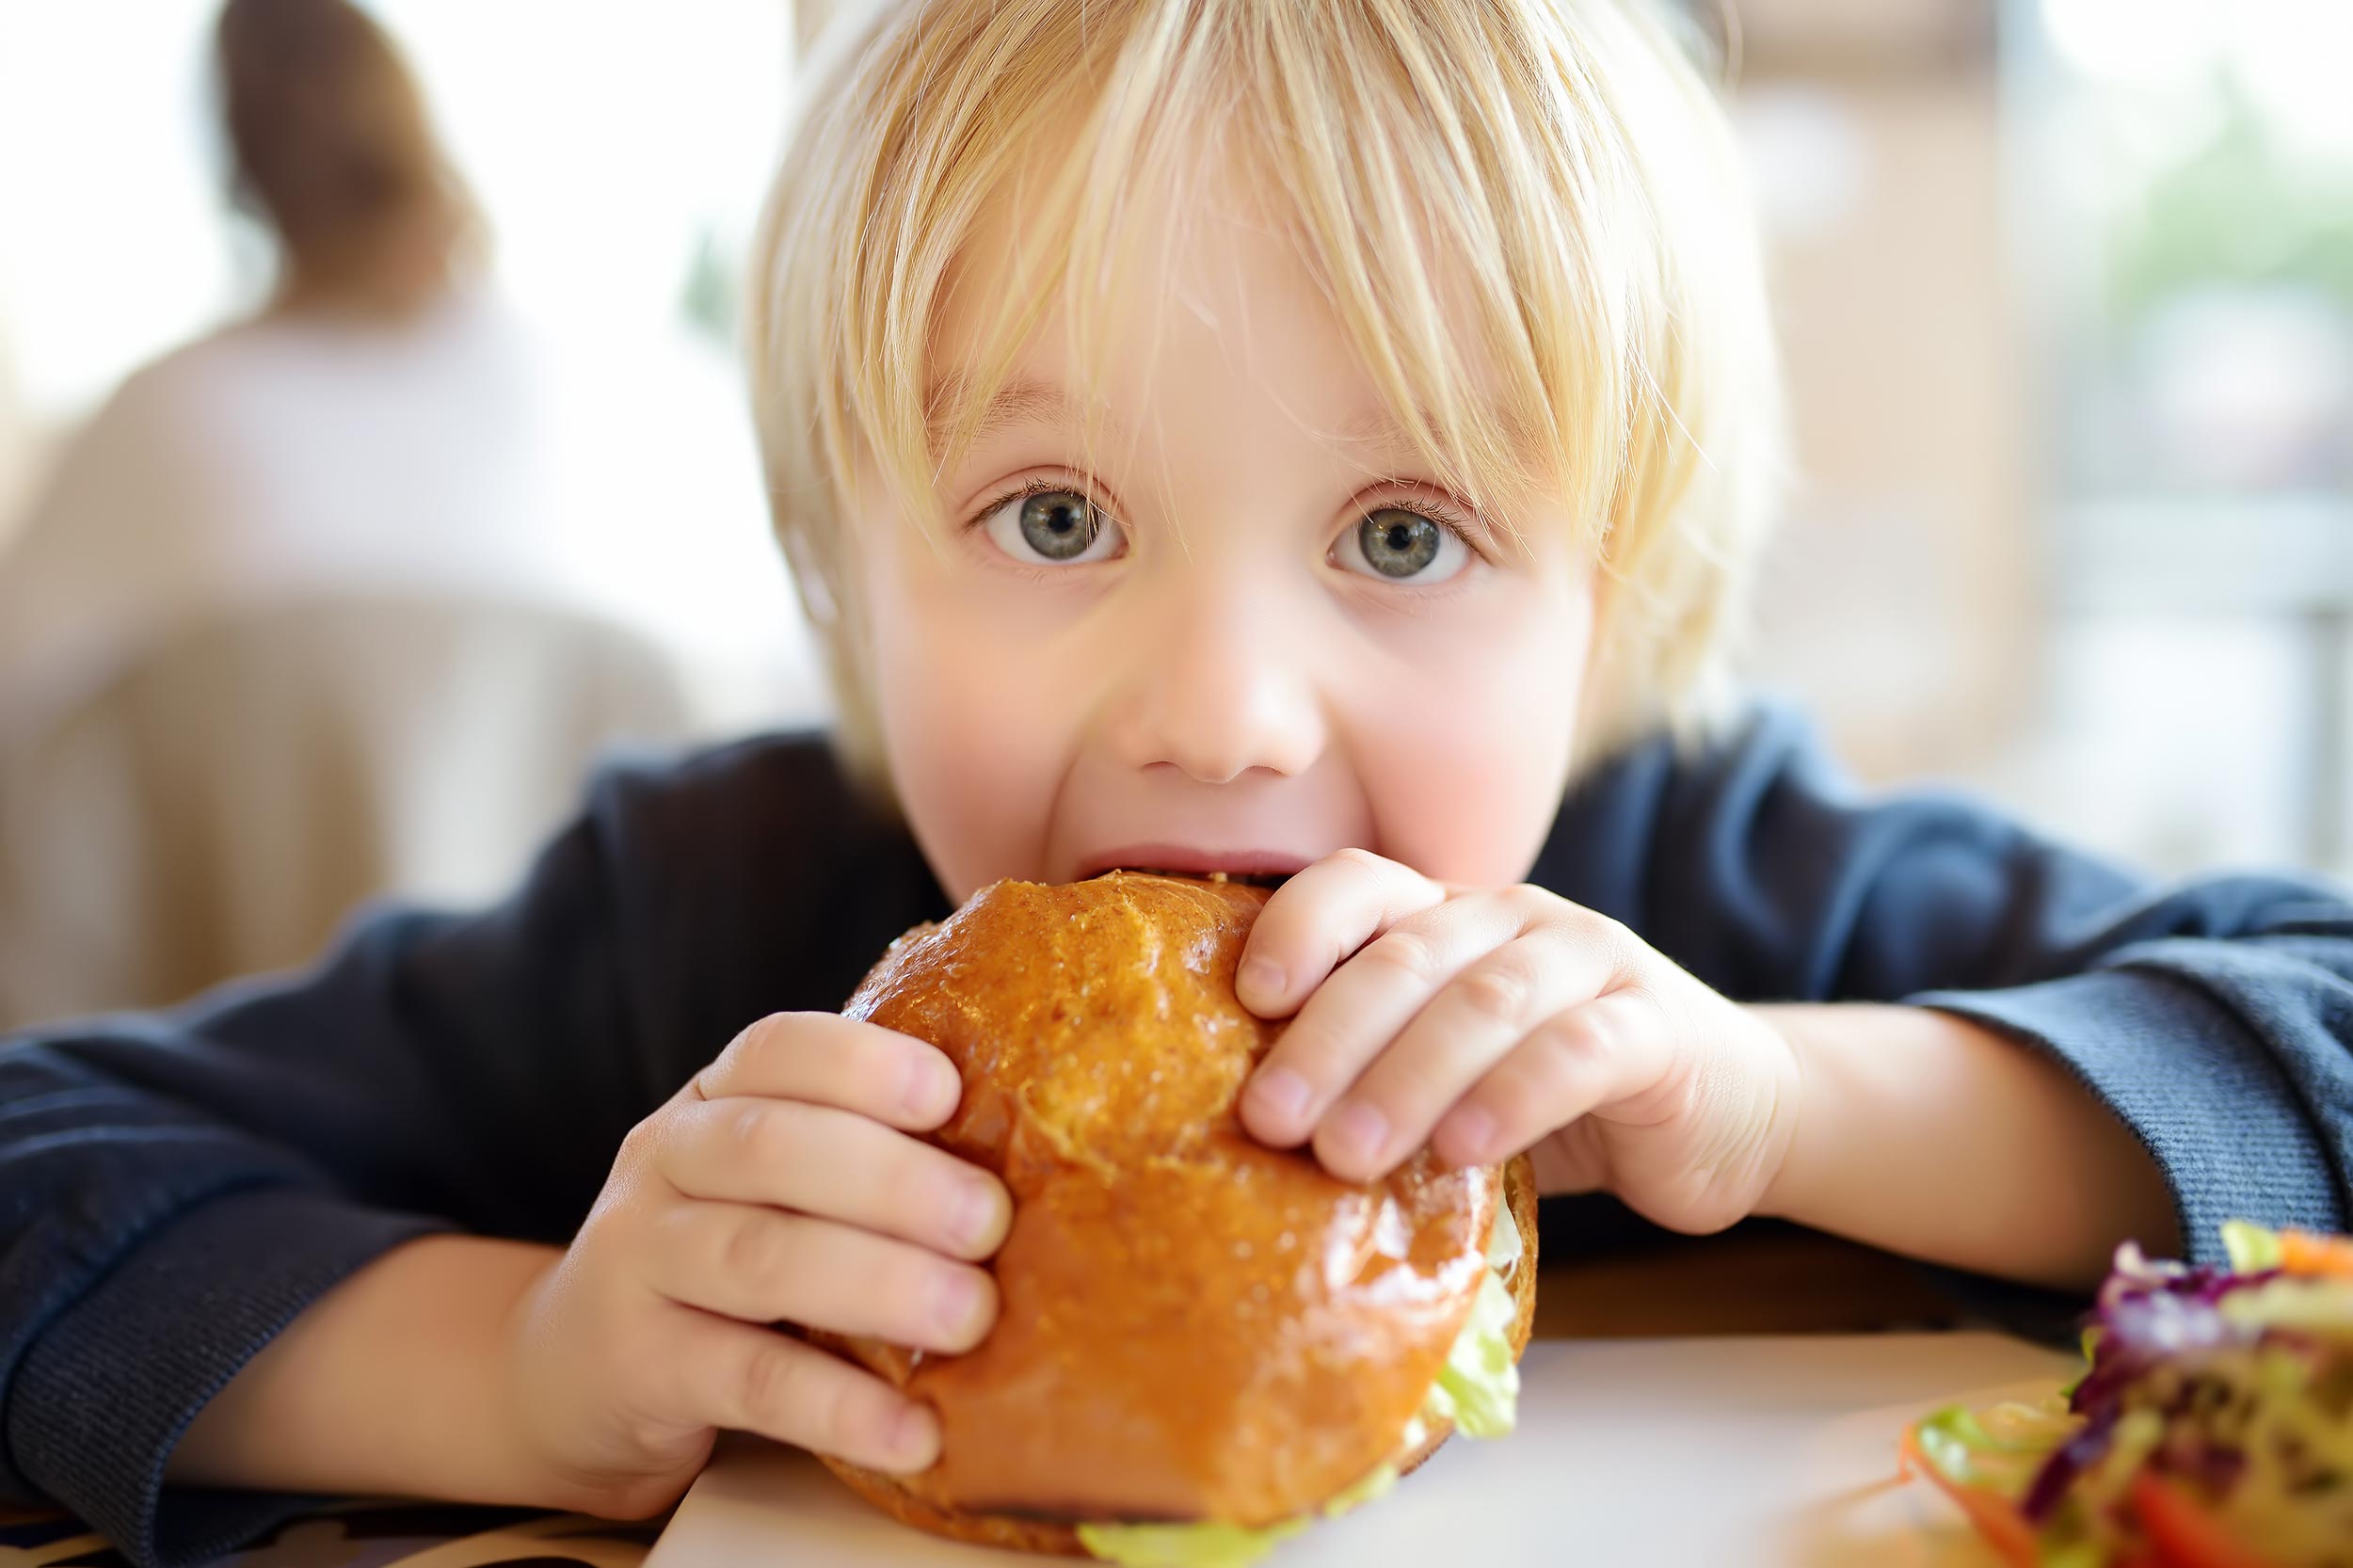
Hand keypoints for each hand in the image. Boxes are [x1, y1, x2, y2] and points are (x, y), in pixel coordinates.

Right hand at [501, 1012, 1011, 1515]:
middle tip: (991, 1222)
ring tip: (970, 1317)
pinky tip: (912, 1432)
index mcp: (714, 1099)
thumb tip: (1035, 1161)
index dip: (861, 1062)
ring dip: (877, 1283)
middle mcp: (666, 1161)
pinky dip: (837, 1407)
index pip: (777, 1049)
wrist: (569, 1368)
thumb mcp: (766, 1184)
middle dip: (892, 1180)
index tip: (947, 1092)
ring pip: (760, 1258)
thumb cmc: (718, 1257)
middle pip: (774, 1151)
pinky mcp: (638, 1365)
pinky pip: (746, 1380)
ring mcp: (641, 1261)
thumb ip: (856, 1156)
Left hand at [1234, 850, 1799, 1235]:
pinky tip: (1463, 1151)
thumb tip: (1251, 1129)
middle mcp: (1517, 919)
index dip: (1301, 928)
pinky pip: (1577, 1052)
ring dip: (1405, 1078)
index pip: (1363, 886)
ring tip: (1346, 1154)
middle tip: (1272, 1119)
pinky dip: (1512, 1098)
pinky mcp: (1657, 1029)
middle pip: (1408, 956)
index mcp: (1452, 917)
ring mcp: (1593, 962)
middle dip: (1329, 1039)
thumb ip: (1380, 1074)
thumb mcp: (1456, 1078)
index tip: (1249, 1001)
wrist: (1731, 1117)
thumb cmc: (1560, 1101)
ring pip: (1485, 1001)